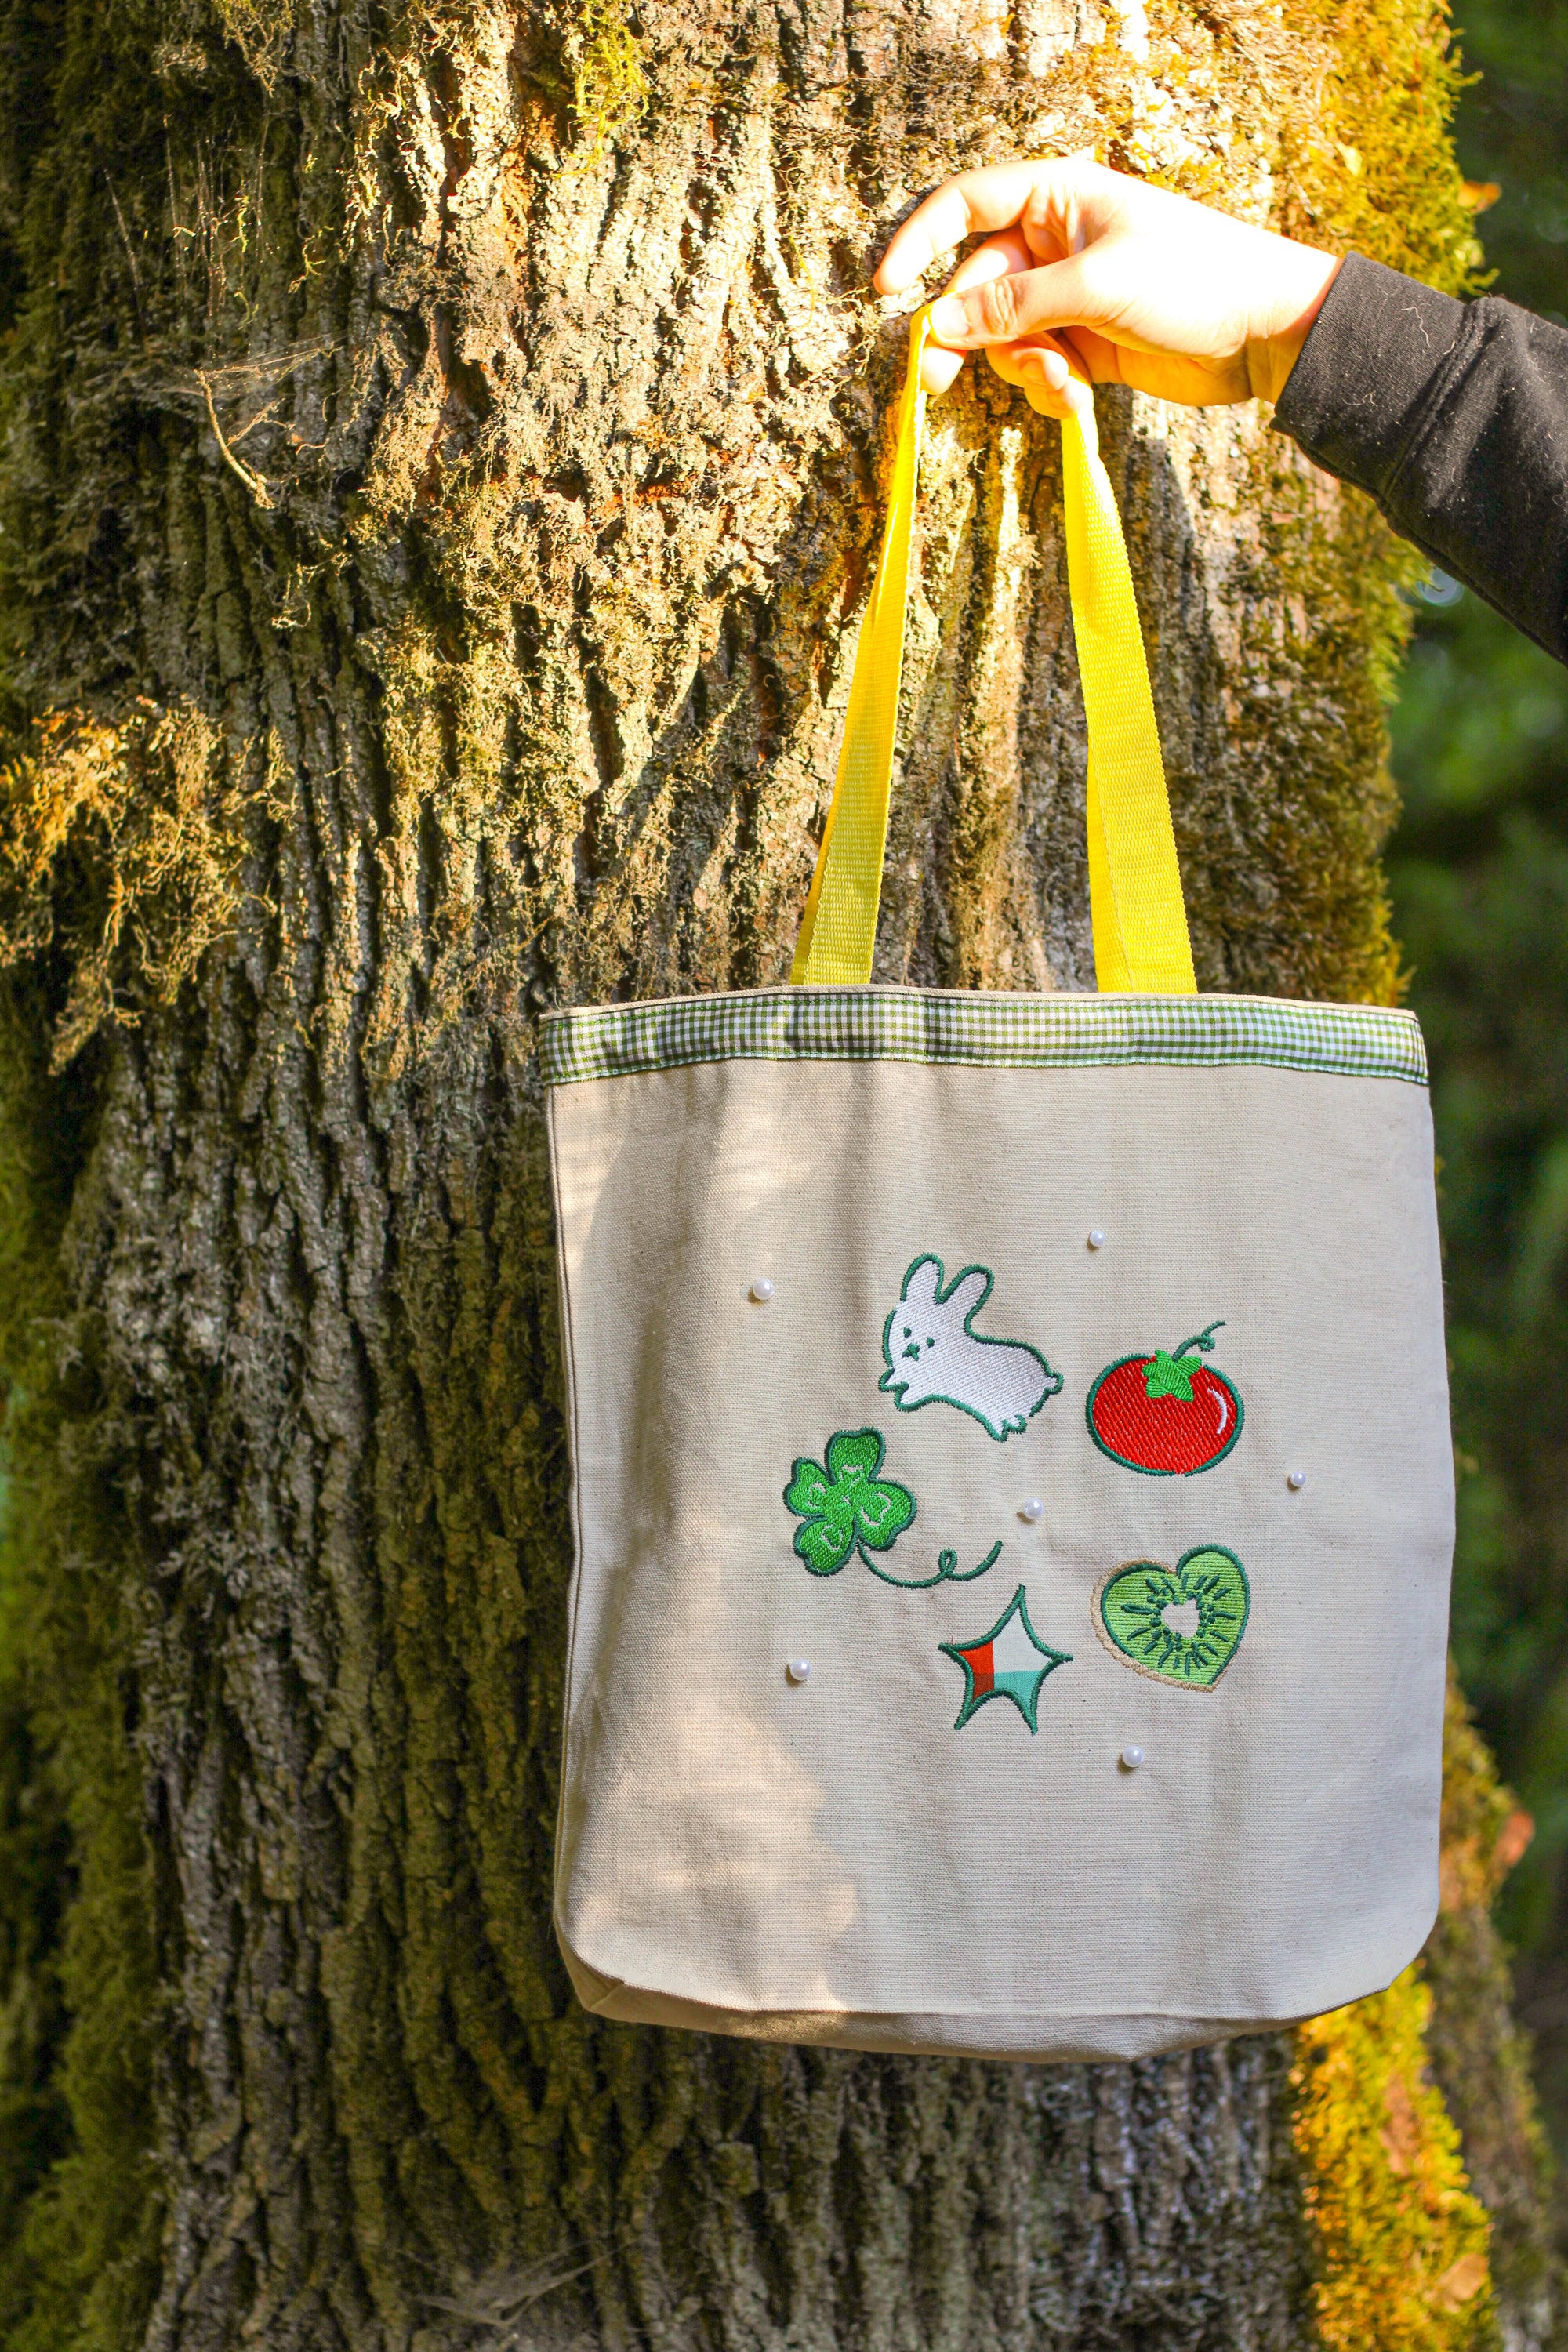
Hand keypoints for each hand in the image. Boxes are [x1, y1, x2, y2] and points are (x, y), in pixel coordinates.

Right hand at [873, 156, 1341, 415]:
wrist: (1265, 333)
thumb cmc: (1193, 278)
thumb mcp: (1095, 286)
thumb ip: (1012, 306)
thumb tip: (935, 325)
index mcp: (1059, 199)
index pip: (967, 206)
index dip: (920, 242)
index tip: (885, 292)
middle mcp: (1056, 244)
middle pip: (975, 287)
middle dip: (963, 336)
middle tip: (936, 381)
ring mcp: (1069, 299)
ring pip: (1004, 339)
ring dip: (1021, 369)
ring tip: (1061, 384)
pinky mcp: (1086, 347)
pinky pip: (1038, 370)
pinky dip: (1048, 390)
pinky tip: (1079, 401)